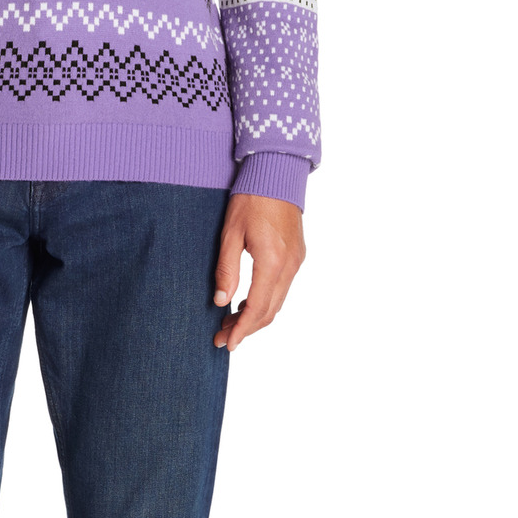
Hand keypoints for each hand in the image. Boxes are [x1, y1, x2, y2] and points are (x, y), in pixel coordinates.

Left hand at [213, 193, 305, 352]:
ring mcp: (297, 261)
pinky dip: (266, 302)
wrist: (277, 173)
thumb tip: (220, 301)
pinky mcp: (297, 255)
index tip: (227, 344)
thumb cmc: (251, 198)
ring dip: (256, 316)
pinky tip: (247, 302)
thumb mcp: (230, 233)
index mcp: (272, 261)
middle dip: (246, 328)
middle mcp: (289, 265)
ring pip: (278, 301)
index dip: (241, 329)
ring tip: (230, 324)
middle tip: (222, 337)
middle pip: (269, 310)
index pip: (257, 307)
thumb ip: (226, 269)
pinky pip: (283, 288)